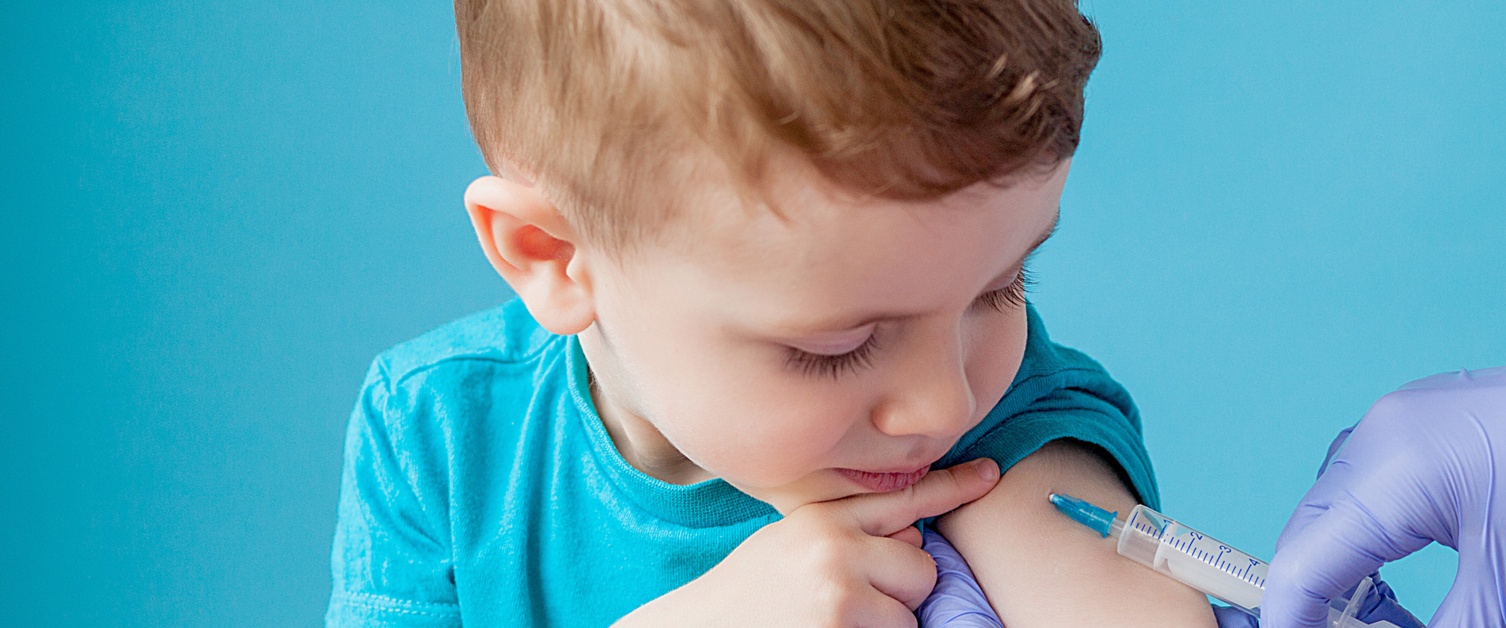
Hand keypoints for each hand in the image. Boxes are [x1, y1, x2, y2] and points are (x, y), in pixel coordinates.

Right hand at [616, 458, 1000, 626]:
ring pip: (912, 611)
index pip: (901, 498)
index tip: (992, 474)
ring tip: (830, 620)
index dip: (952, 487)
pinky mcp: (842, 625)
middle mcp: (834, 545)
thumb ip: (846, 534)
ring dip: (885, 624)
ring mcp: (840, 588)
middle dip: (899, 591)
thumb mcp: (791, 545)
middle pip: (922, 566)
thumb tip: (915, 542)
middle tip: (845, 601)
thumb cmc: (750, 596)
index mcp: (822, 518)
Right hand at [1262, 367, 1505, 626]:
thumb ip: (1453, 624)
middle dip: (1312, 591)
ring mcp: (1401, 418)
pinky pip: (1368, 478)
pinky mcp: (1427, 419)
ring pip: (1334, 502)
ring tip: (1363, 612)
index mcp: (1391, 470)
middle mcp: (1379, 434)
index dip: (1292, 618)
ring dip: (1339, 561)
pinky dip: (1368, 529)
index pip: (1304, 561)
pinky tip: (1390, 566)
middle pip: (1310, 529)